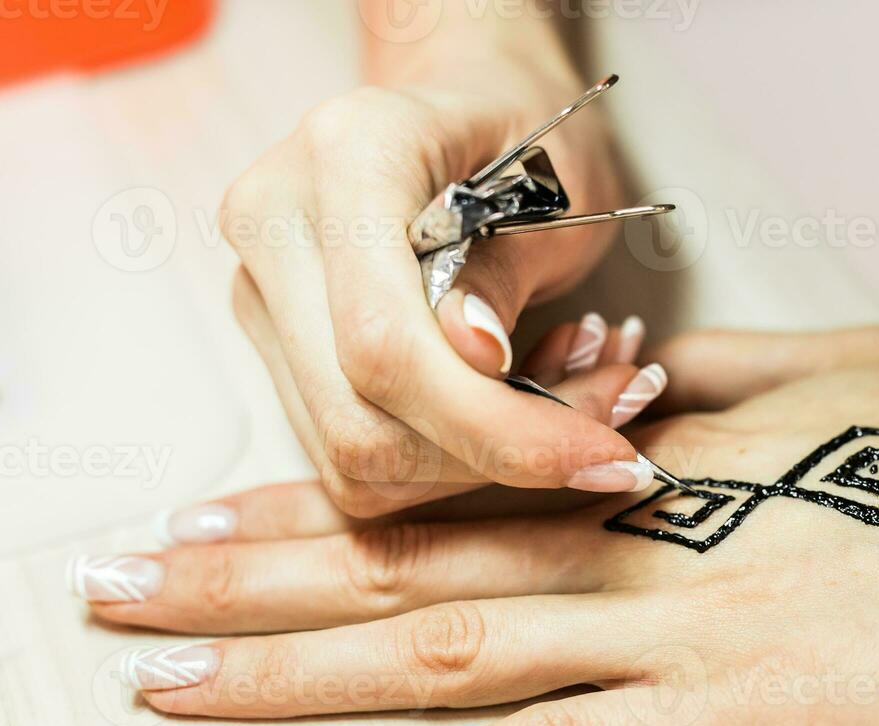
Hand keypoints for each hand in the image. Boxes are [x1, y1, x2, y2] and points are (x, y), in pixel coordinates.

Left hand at [81, 329, 878, 725]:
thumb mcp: (838, 375)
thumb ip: (713, 387)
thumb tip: (625, 395)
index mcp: (662, 460)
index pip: (450, 481)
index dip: (316, 503)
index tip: (206, 515)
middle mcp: (645, 546)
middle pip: (409, 563)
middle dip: (247, 581)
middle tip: (118, 592)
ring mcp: (686, 637)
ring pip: (450, 650)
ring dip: (295, 669)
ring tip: (169, 681)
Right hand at [222, 51, 655, 517]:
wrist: (477, 104)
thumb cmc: (532, 137)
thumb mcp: (561, 188)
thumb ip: (510, 268)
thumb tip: (476, 357)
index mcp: (347, 155)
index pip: (386, 342)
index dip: (497, 425)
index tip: (602, 450)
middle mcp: (275, 222)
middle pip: (358, 421)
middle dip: (498, 453)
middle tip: (608, 426)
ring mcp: (262, 290)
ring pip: (354, 456)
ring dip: (482, 460)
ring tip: (572, 391)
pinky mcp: (278, 345)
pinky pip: (358, 454)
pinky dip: (453, 456)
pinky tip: (516, 400)